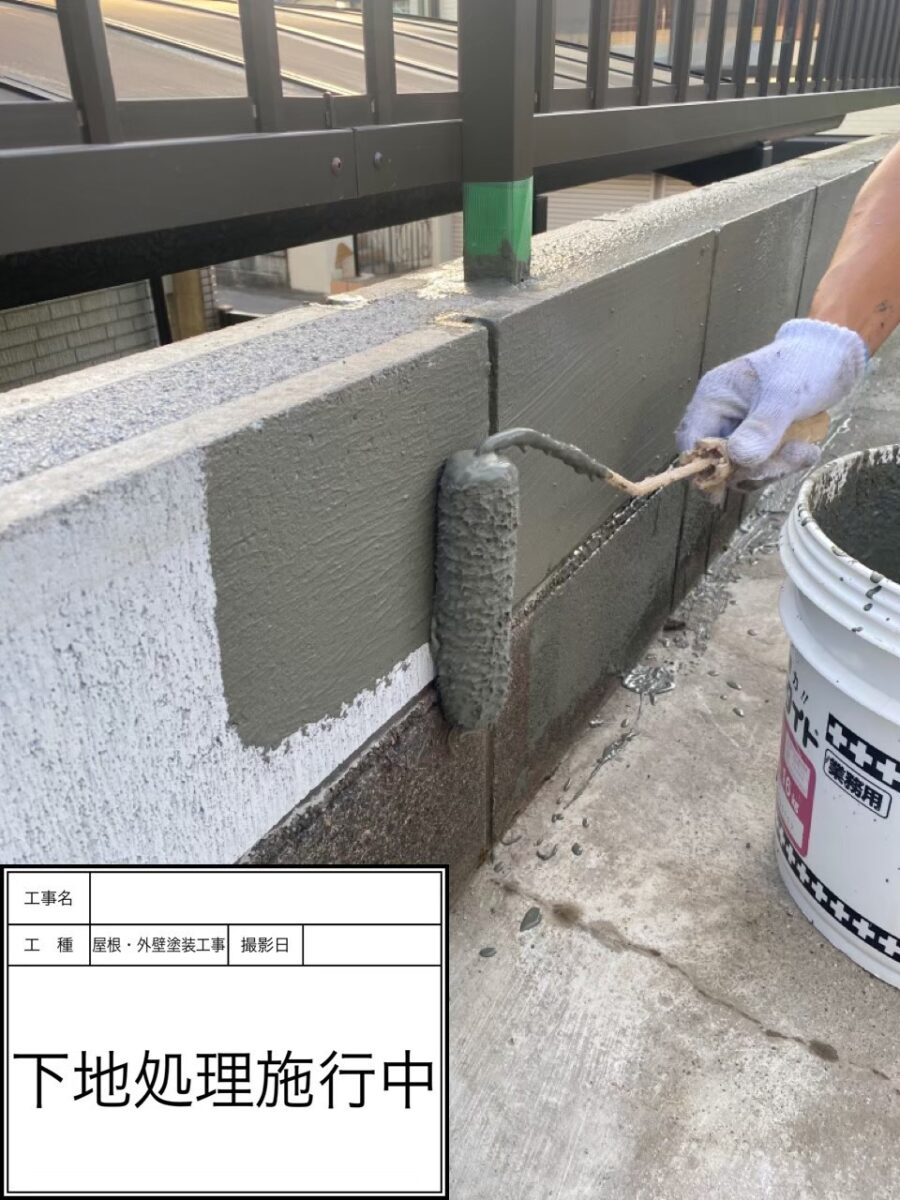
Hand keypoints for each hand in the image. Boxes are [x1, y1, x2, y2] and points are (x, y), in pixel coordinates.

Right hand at [675, 319, 866, 487]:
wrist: (832, 356)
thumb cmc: (806, 364)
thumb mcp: (786, 395)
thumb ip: (762, 427)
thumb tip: (738, 458)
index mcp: (713, 397)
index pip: (692, 443)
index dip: (707, 466)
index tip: (736, 478)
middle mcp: (719, 415)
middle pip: (716, 462)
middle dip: (752, 469)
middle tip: (789, 461)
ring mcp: (737, 429)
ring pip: (739, 469)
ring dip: (772, 469)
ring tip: (804, 452)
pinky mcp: (756, 439)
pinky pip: (758, 465)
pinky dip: (781, 465)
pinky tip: (806, 450)